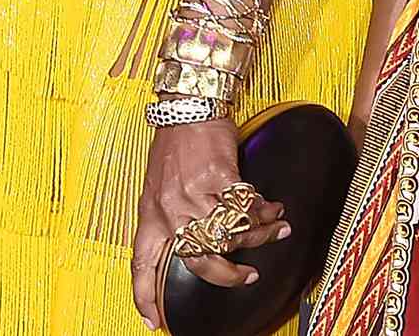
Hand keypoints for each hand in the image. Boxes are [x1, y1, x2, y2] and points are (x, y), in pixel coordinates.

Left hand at [129, 118, 288, 329]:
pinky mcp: (219, 175)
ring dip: (260, 236)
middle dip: (229, 275)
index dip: (145, 297)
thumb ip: (169, 216)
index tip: (153, 323)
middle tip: (248, 276)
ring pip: (232, 233)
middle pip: (201, 260)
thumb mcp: (158, 187)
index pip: (142, 265)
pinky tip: (273, 208)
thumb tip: (189, 244)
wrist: (187, 105)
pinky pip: (247, 206)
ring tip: (276, 230)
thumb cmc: (174, 145)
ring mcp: (194, 193)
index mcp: (151, 215)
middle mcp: (170, 209)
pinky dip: (265, 211)